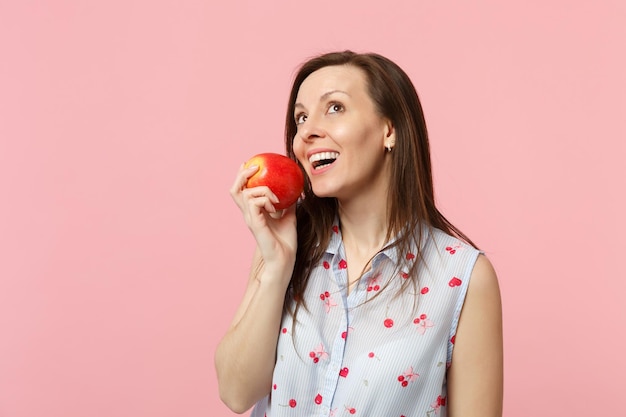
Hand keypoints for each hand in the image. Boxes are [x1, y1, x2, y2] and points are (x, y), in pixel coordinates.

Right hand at [230, 163, 297, 279]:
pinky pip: (254, 202)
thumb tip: (295, 189)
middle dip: (242, 175)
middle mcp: (249, 214)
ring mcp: (250, 219)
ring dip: (262, 190)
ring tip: (275, 199)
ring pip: (246, 193)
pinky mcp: (255, 224)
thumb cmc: (285, 241)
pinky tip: (275, 206)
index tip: (253, 164)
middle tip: (255, 167)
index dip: (243, 176)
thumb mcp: (289, 216)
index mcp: (254, 211)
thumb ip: (288, 203)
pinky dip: (264, 199)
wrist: (285, 259)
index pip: (242, 190)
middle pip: (235, 189)